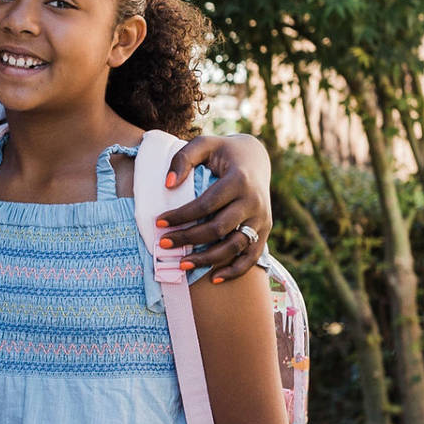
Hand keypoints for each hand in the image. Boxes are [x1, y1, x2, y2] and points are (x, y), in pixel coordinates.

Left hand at [155, 134, 271, 280]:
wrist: (255, 159)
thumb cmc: (223, 152)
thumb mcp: (204, 144)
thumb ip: (184, 158)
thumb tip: (167, 185)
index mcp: (239, 180)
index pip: (206, 205)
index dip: (182, 216)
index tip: (159, 222)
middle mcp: (254, 201)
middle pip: (219, 229)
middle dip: (189, 239)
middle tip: (163, 244)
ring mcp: (262, 219)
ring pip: (234, 247)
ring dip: (207, 259)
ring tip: (182, 265)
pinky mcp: (264, 231)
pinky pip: (251, 257)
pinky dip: (234, 271)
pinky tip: (213, 278)